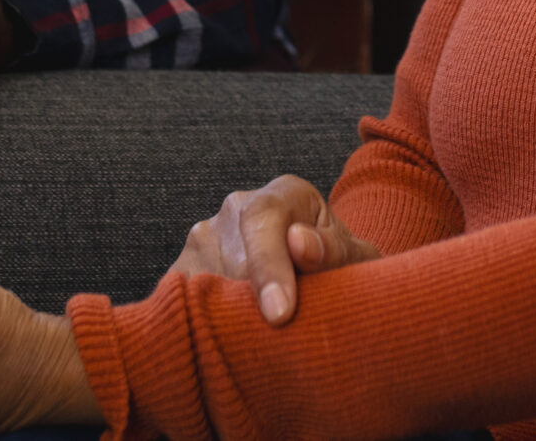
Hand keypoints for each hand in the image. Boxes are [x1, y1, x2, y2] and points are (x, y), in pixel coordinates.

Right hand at [167, 174, 380, 324]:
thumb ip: (335, 250)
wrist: (311, 264)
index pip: (263, 221)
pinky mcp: (181, 270)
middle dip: (257, 308)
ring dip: (232, 321)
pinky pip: (184, 304)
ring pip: (205, 290)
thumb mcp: (353, 255)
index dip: (268, 268)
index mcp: (282, 195)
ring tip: (263, 339)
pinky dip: (206, 327)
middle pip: (233, 267)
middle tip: (284, 340)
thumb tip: (300, 245)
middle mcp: (235, 210)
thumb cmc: (336, 263)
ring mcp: (203, 239)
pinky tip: (231, 340)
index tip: (280, 314)